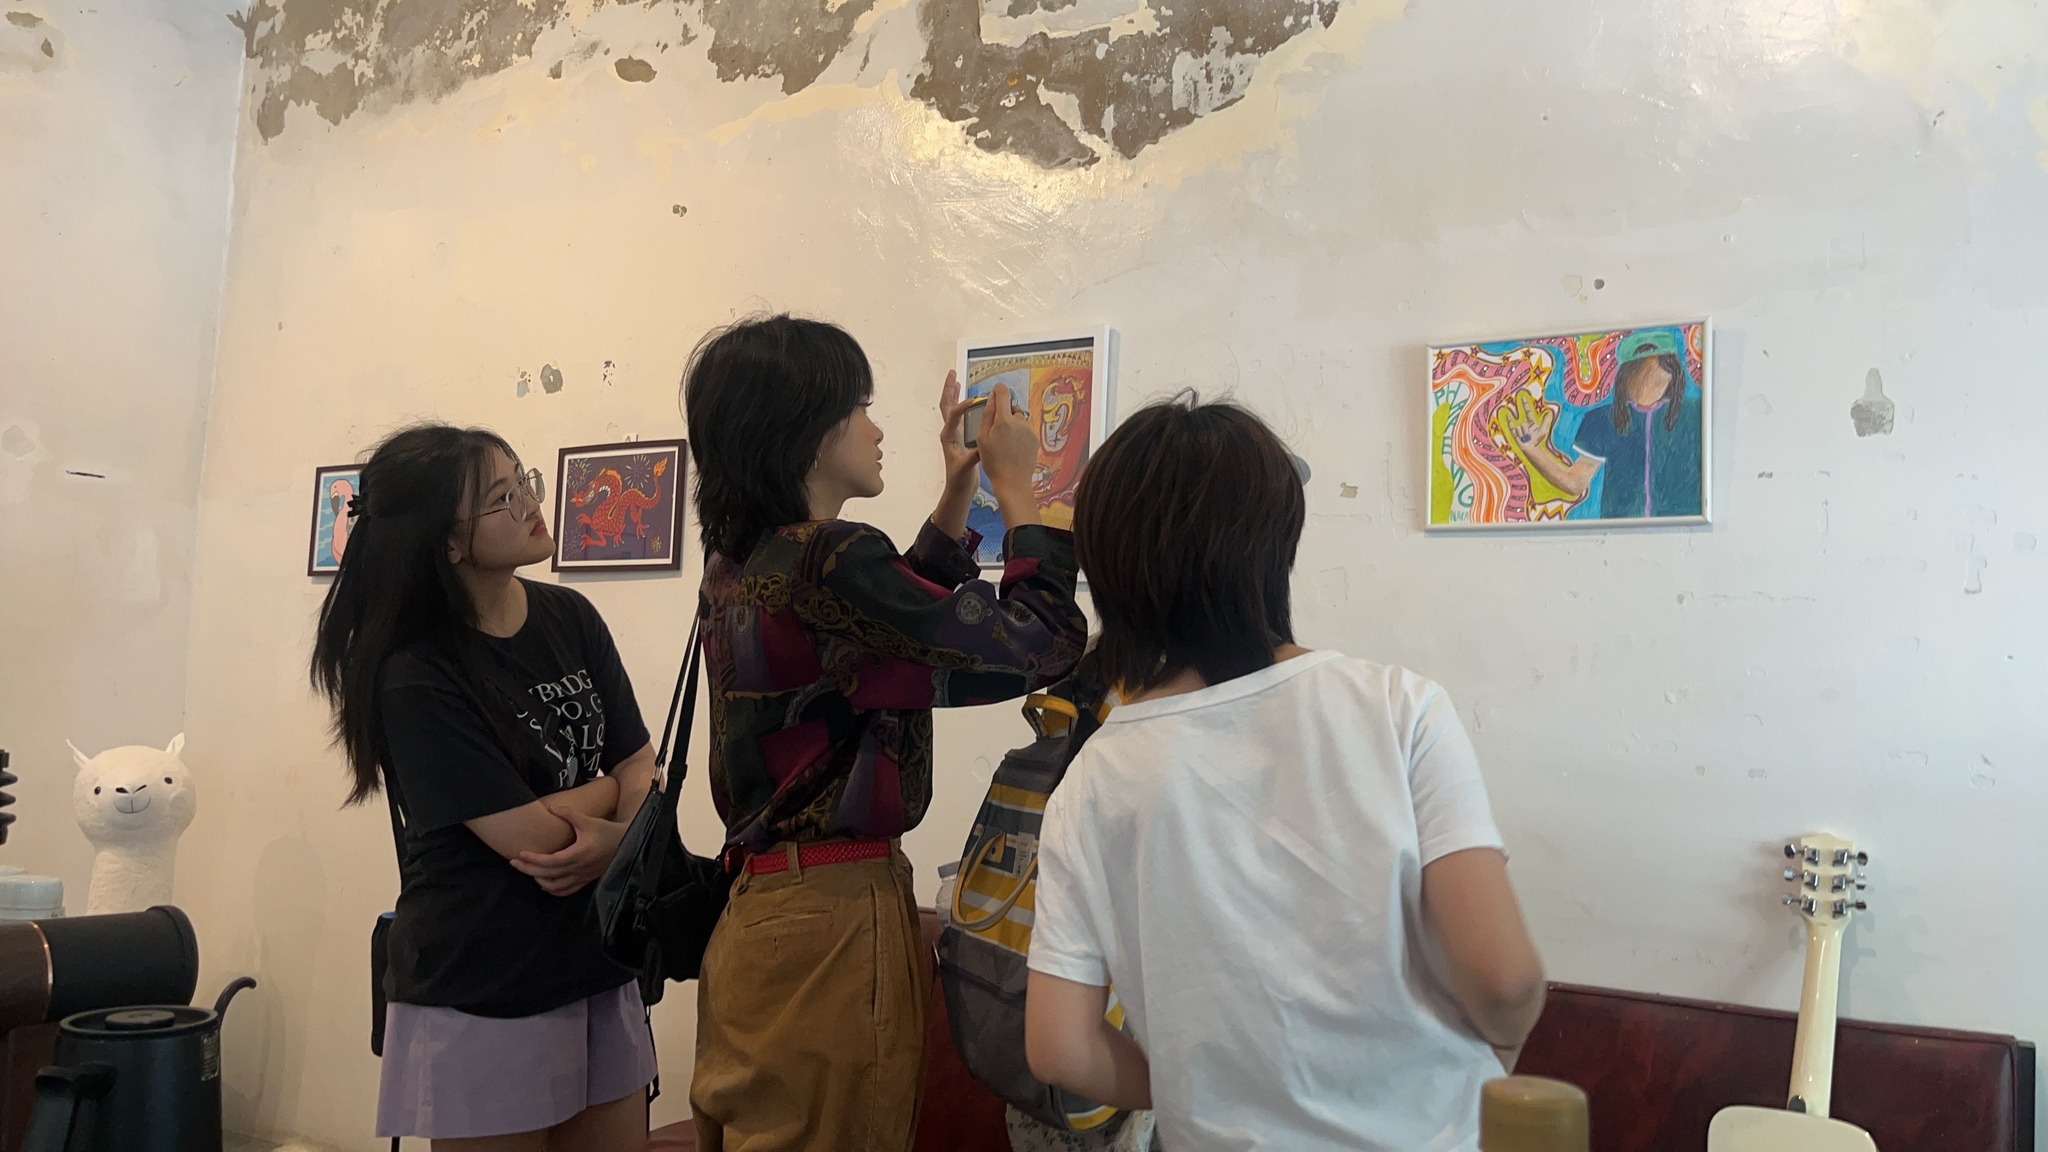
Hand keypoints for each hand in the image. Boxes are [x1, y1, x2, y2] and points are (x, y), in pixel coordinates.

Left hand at [511, 806, 626, 896]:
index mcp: (578, 854)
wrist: (624, 843)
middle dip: (528, 869)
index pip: (551, 861)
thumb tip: (552, 807)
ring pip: (555, 886)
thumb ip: (569, 814)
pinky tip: (544, 884)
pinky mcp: (585, 880)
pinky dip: (552, 890)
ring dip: (538, 880)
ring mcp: (582, 877)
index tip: (520, 854)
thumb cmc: (606, 831)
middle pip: (548, 875)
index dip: (534, 860)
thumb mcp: (588, 820)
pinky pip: (566, 891)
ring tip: (527, 870)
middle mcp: (578, 868)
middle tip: (514, 862)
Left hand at [938, 370, 982, 491]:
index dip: (963, 405)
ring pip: (951, 408)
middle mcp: (949, 432)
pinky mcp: (961, 436)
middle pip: (946, 405)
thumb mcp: (967, 468)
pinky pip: (961, 415)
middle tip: (952, 373)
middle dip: (948, 389)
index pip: (953, 415)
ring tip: (956, 379)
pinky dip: (964, 404)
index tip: (975, 399)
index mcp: (948, 437)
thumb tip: (983, 444)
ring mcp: (954, 433)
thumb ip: (974, 455)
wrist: (958, 488)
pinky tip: (971, 399)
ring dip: (953, 393)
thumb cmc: (960, 479)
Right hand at [976, 382, 1039, 503]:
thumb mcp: (982, 438)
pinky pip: (1025, 429)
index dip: (998, 390)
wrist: (1012, 481)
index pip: (1003, 393)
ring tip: (1005, 441)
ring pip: (1019, 418)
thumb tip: (991, 397)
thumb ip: (986, 415)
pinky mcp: (1035, 438)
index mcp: (1004, 420)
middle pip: (1011, 407)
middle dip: (1004, 413)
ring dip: (1013, 424)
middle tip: (996, 430)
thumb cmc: (993, 461)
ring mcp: (1029, 430)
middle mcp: (1019, 421)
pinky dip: (1019, 433)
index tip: (995, 392)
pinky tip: (1014, 447)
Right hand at [1502, 392, 1556, 452]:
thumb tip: (1549, 412)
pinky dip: (1510, 422)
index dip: (1525, 403)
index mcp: (1531, 421)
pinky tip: (1507, 415)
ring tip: (1526, 437)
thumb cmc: (1537, 439)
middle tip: (1514, 396)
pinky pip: (1512, 427)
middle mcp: (1524, 423)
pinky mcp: (1514, 432)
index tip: (1523, 396)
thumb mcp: (1543, 430)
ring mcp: (1519, 427)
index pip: (1527, 411)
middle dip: (1519, 406)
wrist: (1531, 448)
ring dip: (1524, 433)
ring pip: (1521, 427)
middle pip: (1523, 418)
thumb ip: (1545, 420)